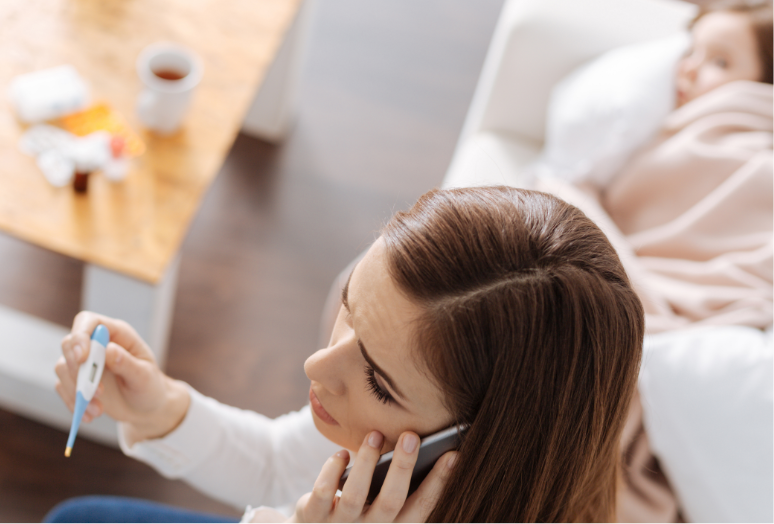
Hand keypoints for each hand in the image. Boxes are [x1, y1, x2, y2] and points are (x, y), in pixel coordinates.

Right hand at [55, 311, 189, 443]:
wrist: (147, 408)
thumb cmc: (150, 386)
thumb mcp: (144, 376)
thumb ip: (126, 363)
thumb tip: (108, 350)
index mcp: (117, 334)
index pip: (88, 321)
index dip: (81, 336)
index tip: (83, 358)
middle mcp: (98, 345)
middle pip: (70, 344)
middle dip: (78, 369)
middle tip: (96, 392)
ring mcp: (85, 362)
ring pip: (63, 367)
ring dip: (76, 390)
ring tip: (99, 409)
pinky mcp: (77, 381)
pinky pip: (62, 387)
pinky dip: (72, 402)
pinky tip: (91, 415)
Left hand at [290, 431, 456, 523]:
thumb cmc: (356, 511)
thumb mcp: (378, 504)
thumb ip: (394, 484)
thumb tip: (416, 443)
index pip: (421, 508)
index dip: (439, 483)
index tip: (454, 455)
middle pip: (391, 502)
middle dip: (403, 468)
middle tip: (412, 435)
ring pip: (356, 496)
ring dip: (367, 462)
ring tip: (375, 434)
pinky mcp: (313, 517)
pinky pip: (323, 493)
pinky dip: (332, 470)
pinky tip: (341, 455)